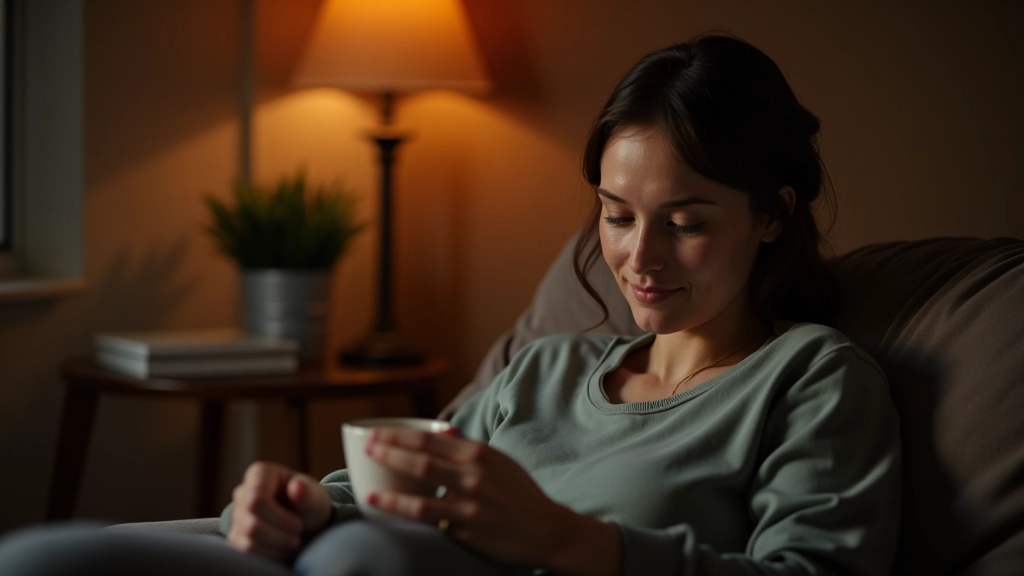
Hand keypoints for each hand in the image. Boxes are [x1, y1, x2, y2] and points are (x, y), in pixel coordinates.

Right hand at [227, 461, 332, 561]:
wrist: (305, 519)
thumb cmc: (309, 503)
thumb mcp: (314, 497)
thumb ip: (307, 493)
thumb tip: (297, 485)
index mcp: (259, 474)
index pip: (256, 500)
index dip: (278, 518)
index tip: (298, 526)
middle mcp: (242, 492)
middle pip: (251, 524)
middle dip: (278, 537)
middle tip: (297, 539)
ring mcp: (236, 515)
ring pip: (247, 541)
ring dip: (275, 548)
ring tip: (293, 545)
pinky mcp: (236, 534)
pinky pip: (244, 552)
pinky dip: (268, 556)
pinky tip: (282, 551)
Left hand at [364, 427, 579, 567]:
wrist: (547, 531)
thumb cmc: (521, 494)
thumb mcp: (499, 461)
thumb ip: (467, 446)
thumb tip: (441, 430)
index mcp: (479, 453)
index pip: (431, 438)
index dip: (400, 434)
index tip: (377, 432)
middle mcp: (474, 473)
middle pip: (422, 457)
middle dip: (389, 449)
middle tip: (366, 446)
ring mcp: (470, 501)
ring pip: (422, 484)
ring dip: (391, 475)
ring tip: (367, 472)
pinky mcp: (467, 526)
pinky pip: (428, 515)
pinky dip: (401, 508)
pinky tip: (380, 504)